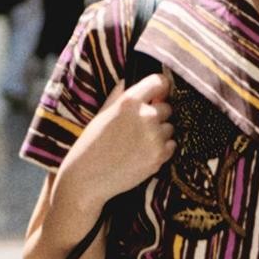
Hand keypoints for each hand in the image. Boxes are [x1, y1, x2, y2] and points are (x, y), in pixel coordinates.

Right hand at [66, 70, 173, 203]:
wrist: (87, 178)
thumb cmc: (91, 145)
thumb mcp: (102, 113)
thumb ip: (119, 94)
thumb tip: (129, 80)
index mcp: (129, 101)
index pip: (159, 82)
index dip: (160, 87)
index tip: (158, 93)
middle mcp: (146, 116)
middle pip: (167, 108)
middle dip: (157, 114)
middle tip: (139, 127)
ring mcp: (154, 138)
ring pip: (169, 128)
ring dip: (160, 133)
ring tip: (138, 143)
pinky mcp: (159, 157)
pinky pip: (171, 146)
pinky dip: (162, 149)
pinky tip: (142, 153)